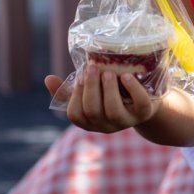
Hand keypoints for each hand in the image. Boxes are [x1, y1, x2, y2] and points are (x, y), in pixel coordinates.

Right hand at [44, 67, 160, 132]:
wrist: (146, 100)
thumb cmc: (112, 94)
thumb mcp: (91, 93)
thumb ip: (69, 90)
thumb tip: (47, 79)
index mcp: (91, 121)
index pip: (75, 114)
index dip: (75, 96)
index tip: (80, 77)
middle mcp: (107, 125)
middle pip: (92, 111)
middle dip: (90, 88)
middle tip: (92, 68)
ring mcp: (126, 121)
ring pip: (112, 111)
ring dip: (108, 89)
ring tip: (108, 72)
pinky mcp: (144, 112)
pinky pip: (139, 103)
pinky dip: (133, 89)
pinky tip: (127, 76)